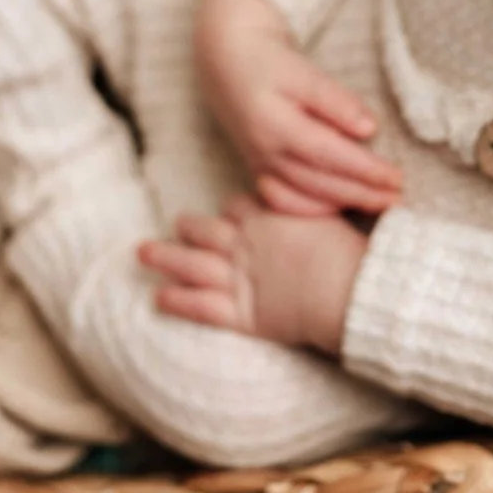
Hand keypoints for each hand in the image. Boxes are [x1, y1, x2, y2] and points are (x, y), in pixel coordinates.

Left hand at [137, 196, 367, 351]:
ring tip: (143, 252)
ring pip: (191, 264)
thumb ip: (306, 199)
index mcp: (265, 219)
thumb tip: (302, 178)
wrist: (349, 292)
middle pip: (206, 230)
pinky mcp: (240, 314)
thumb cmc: (348, 254)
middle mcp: (245, 245)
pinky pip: (200, 306)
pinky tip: (158, 296)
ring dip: (165, 257)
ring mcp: (238, 279)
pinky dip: (178, 301)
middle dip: (189, 227)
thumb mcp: (328, 213)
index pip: (237, 205)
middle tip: (178, 224)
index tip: (229, 214)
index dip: (231, 210)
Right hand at [193, 0, 401, 216]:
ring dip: (345, 203)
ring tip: (380, 204)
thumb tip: (368, 129)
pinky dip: (312, 208)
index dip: (366, 170)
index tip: (397, 177)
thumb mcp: (302, 71)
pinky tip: (337, 207)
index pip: (330, 155)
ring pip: (305, 195)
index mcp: (275, 125)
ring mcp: (259, 163)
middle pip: (321, 183)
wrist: (226, 61)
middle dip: (363, 194)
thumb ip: (334, 100)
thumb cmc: (268, 61)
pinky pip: (284, 200)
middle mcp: (265, 151)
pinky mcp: (258, 167)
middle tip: (399, 199)